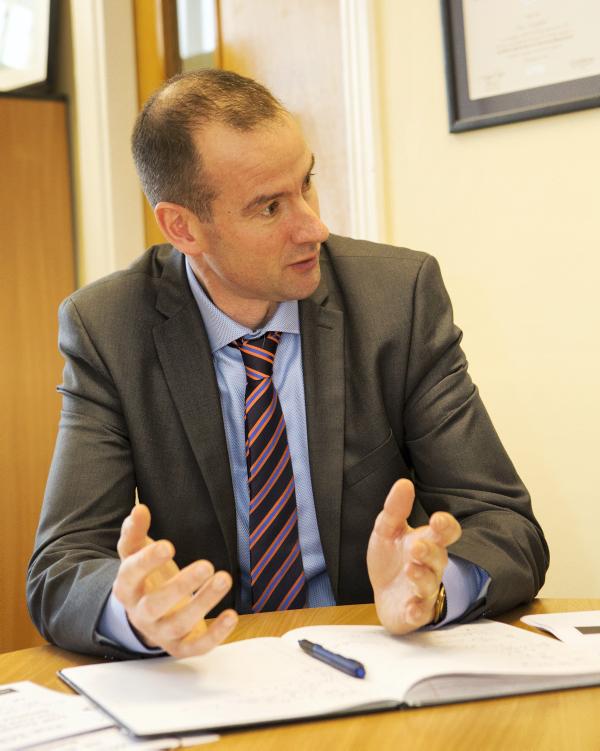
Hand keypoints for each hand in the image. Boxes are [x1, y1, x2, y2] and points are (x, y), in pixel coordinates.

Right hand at [113, 504, 237, 656]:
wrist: (148, 614)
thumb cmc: (147, 576)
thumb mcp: (137, 552)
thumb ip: (135, 531)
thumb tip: (139, 509)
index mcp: (126, 587)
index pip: (131, 575)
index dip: (147, 562)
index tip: (169, 546)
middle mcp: (140, 613)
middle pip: (155, 604)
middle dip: (181, 586)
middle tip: (206, 565)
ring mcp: (160, 632)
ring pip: (179, 624)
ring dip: (203, 603)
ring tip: (224, 578)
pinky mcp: (180, 646)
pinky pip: (196, 647)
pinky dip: (215, 636)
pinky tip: (232, 616)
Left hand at [366, 478, 460, 634]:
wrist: (382, 592)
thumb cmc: (391, 558)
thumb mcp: (387, 530)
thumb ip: (395, 508)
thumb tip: (404, 482)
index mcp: (427, 542)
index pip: (447, 533)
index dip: (446, 526)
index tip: (438, 519)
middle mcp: (430, 566)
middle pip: (439, 558)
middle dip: (429, 552)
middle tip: (416, 547)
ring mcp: (424, 590)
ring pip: (430, 584)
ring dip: (422, 578)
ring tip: (410, 569)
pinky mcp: (414, 612)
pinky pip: (420, 613)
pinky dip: (416, 611)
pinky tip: (411, 608)